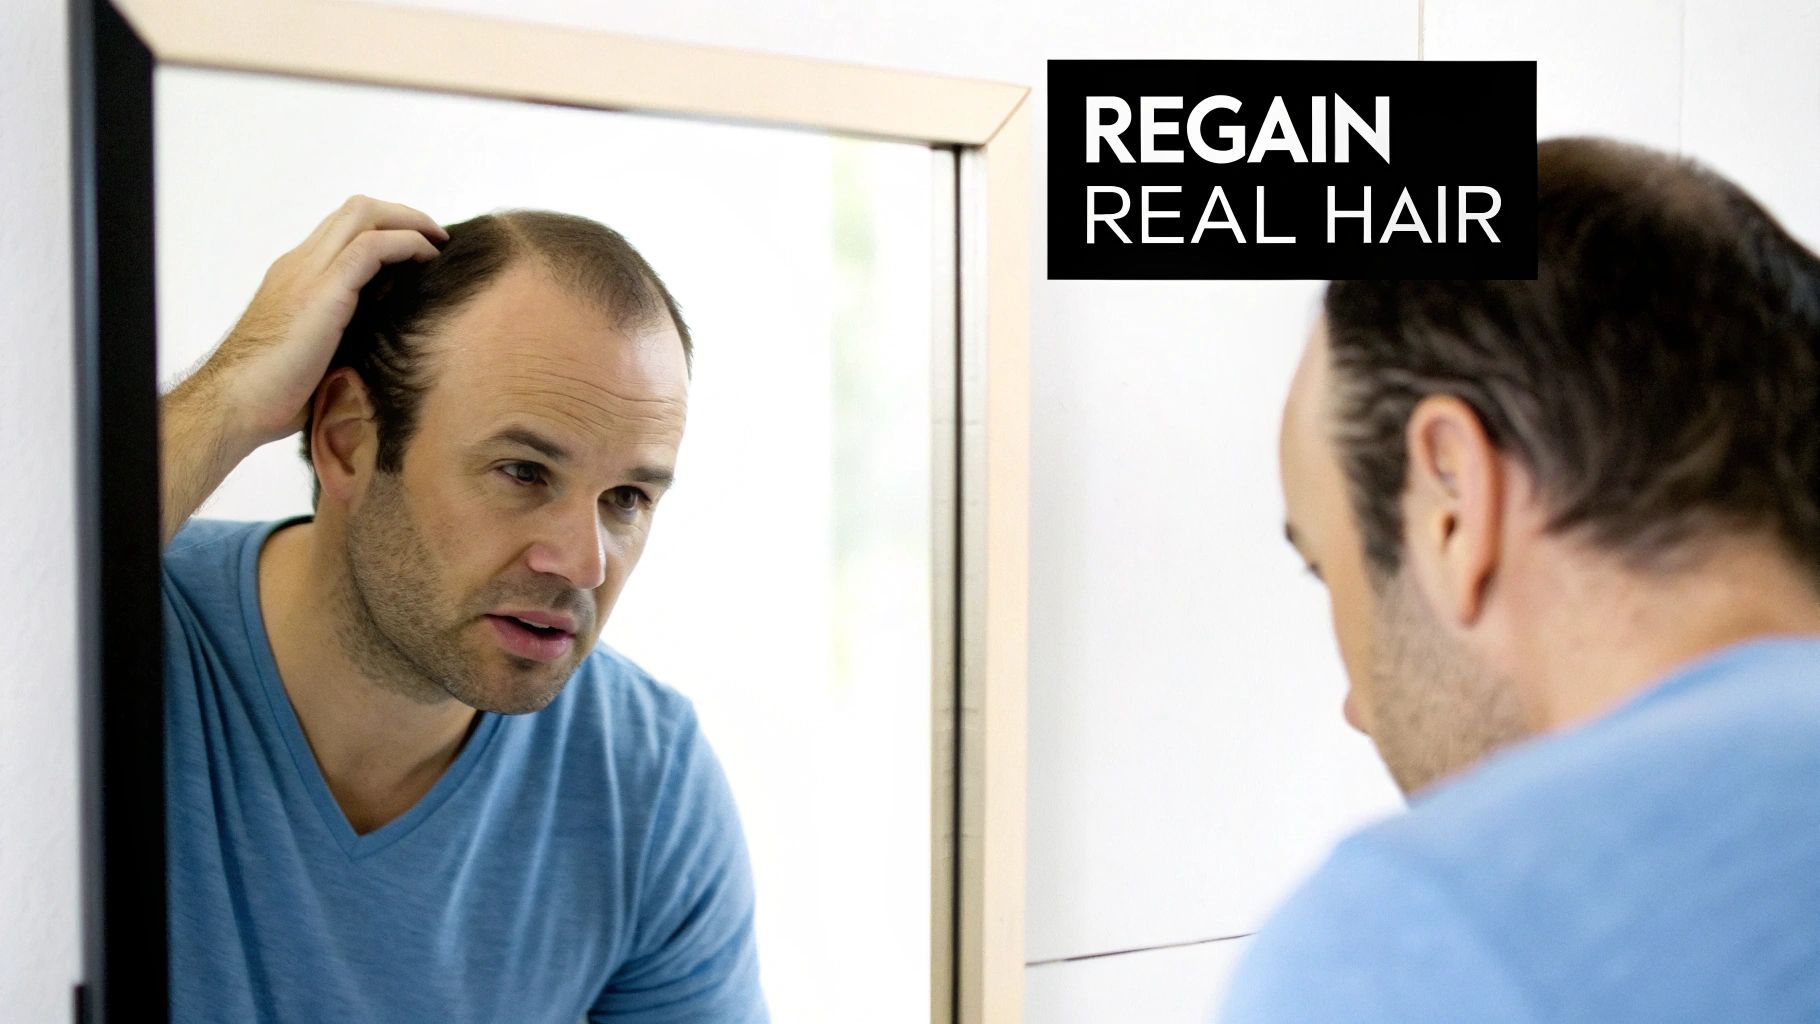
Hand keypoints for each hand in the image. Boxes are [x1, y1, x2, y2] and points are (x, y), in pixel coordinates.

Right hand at [205, 194, 447, 445]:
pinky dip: (406, 244)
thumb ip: (345, 335)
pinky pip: (372, 247)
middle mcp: (299, 265)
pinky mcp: (322, 292)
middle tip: (437, 238)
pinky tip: (427, 261)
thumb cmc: (272, 395)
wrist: (233, 404)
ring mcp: (307, 273)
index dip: (384, 230)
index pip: (343, 231)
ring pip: (364, 215)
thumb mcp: (318, 354)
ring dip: (410, 222)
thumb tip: (386, 345)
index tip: (419, 250)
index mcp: (296, 278)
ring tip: (439, 244)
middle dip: (403, 215)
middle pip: (356, 211)